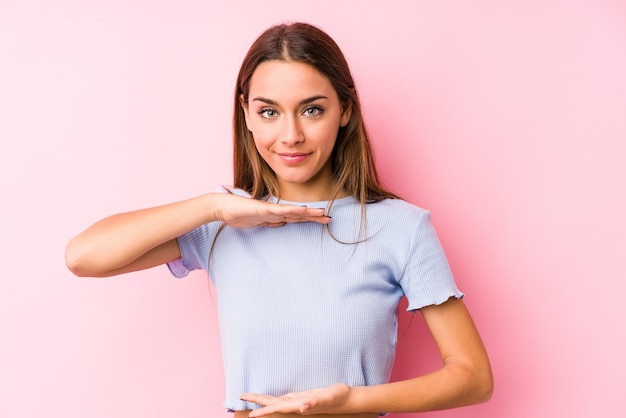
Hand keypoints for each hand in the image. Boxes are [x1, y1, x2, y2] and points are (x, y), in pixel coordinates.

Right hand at [214, 193, 330, 228]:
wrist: (223, 207)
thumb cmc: (239, 213)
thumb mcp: (259, 221)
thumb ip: (271, 222)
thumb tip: (283, 224)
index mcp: (275, 215)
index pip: (296, 217)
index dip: (310, 218)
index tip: (324, 220)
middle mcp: (275, 211)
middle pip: (298, 215)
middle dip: (314, 217)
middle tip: (330, 218)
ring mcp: (270, 210)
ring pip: (293, 212)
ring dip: (307, 213)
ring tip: (321, 213)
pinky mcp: (263, 209)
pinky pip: (280, 211)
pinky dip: (292, 211)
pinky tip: (302, 211)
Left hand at [241, 383, 352, 416]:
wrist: (346, 399)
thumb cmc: (337, 397)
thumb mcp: (327, 397)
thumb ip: (314, 402)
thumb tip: (303, 408)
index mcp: (299, 405)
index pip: (277, 408)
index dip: (264, 411)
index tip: (251, 414)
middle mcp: (296, 405)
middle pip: (273, 404)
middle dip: (257, 401)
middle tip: (240, 397)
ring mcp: (298, 402)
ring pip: (277, 401)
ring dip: (263, 399)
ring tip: (250, 397)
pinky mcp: (302, 398)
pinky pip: (284, 399)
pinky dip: (274, 398)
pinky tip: (271, 398)